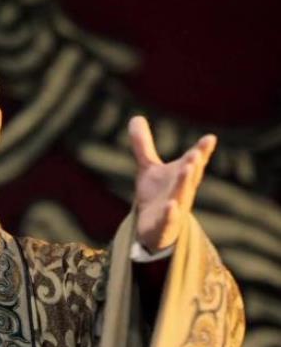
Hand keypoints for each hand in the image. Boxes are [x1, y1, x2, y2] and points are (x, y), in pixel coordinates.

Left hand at [128, 116, 215, 251]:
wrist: (153, 229)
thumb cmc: (156, 195)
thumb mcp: (148, 168)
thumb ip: (143, 144)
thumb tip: (136, 117)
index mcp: (181, 176)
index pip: (193, 161)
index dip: (201, 150)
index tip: (210, 138)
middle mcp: (181, 191)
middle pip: (189, 177)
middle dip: (193, 165)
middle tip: (195, 153)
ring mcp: (175, 208)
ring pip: (182, 196)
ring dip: (185, 183)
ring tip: (188, 168)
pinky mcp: (164, 225)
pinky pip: (169, 219)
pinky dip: (170, 213)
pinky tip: (171, 206)